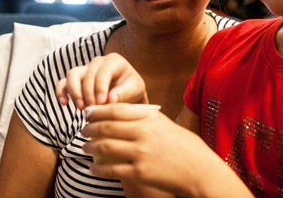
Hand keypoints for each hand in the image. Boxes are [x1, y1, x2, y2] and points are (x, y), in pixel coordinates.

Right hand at [57, 53, 147, 108]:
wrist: (127, 95)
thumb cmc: (132, 91)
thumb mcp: (135, 90)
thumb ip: (124, 93)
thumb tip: (110, 99)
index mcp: (114, 61)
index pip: (103, 71)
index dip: (100, 87)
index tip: (102, 102)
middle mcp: (98, 62)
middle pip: (87, 74)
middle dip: (88, 93)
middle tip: (93, 109)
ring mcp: (85, 69)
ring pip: (72, 75)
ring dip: (74, 92)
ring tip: (81, 108)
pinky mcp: (75, 80)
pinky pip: (63, 82)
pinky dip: (61, 92)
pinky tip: (64, 103)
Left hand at [81, 106, 252, 196]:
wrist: (199, 170)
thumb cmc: (184, 146)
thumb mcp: (165, 124)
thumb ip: (144, 119)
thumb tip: (118, 116)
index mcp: (149, 118)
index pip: (115, 110)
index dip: (98, 111)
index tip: (88, 113)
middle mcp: (143, 133)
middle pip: (106, 127)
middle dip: (90, 128)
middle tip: (83, 130)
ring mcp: (140, 153)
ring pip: (105, 147)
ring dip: (90, 146)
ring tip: (85, 147)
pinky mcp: (139, 173)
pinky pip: (111, 170)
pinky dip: (98, 169)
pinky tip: (93, 168)